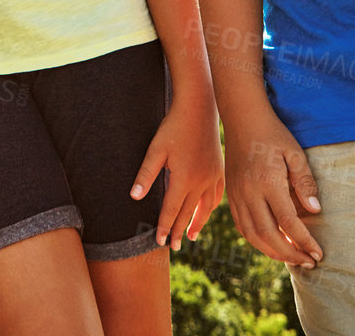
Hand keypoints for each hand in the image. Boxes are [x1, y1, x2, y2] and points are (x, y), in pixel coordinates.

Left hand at [131, 96, 224, 250]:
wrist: (199, 108)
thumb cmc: (174, 127)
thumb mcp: (156, 149)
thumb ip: (146, 174)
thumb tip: (135, 196)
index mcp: (184, 179)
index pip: (172, 210)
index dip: (165, 227)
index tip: (160, 242)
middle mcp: (201, 182)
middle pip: (188, 213)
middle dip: (179, 231)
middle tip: (174, 247)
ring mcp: (213, 176)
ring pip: (205, 208)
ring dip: (197, 223)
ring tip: (191, 236)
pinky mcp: (219, 169)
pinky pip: (217, 196)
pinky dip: (210, 207)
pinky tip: (207, 211)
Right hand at [224, 109, 321, 267]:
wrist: (242, 118)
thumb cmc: (273, 134)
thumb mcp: (295, 153)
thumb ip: (305, 183)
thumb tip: (315, 211)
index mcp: (267, 182)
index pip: (288, 222)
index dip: (304, 241)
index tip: (318, 253)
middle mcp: (249, 192)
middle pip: (268, 235)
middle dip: (290, 254)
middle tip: (308, 262)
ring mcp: (237, 195)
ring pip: (252, 235)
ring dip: (272, 251)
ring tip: (292, 257)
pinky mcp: (230, 195)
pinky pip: (241, 226)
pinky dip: (256, 240)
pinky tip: (270, 244)